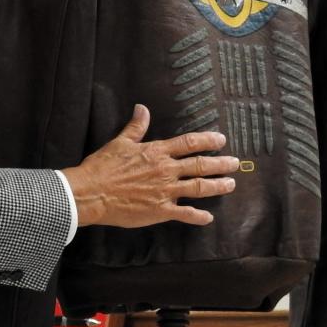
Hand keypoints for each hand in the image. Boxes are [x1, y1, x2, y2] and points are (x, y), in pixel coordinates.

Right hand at [61, 104, 238, 227]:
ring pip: (198, 188)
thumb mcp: (119, 143)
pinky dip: (198, 216)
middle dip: (221, 164)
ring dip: (217, 186)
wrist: (91, 193)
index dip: (207, 141)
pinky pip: (185, 214)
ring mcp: (165, 191)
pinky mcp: (160, 211)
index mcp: (156, 152)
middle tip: (235, 163)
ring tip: (230, 184)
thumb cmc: (102, 167)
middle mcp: (165, 170)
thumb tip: (142, 108)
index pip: (189, 143)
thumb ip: (135, 127)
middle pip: (200, 165)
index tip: (221, 140)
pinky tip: (208, 217)